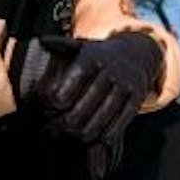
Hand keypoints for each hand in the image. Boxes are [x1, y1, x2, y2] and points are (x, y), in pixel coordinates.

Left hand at [35, 33, 161, 143]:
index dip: (57, 100)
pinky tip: (94, 138)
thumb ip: (60, 45)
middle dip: (68, 121)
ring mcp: (126, 84)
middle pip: (84, 107)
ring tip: (75, 134)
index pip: (71, 83)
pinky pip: (119, 123)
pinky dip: (105, 135)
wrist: (137, 55)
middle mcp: (111, 69)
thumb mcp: (81, 46)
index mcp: (92, 57)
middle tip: (59, 127)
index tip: (50, 108)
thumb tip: (41, 41)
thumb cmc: (98, 55)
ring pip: (101, 118)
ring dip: (85, 132)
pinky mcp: (138, 97)